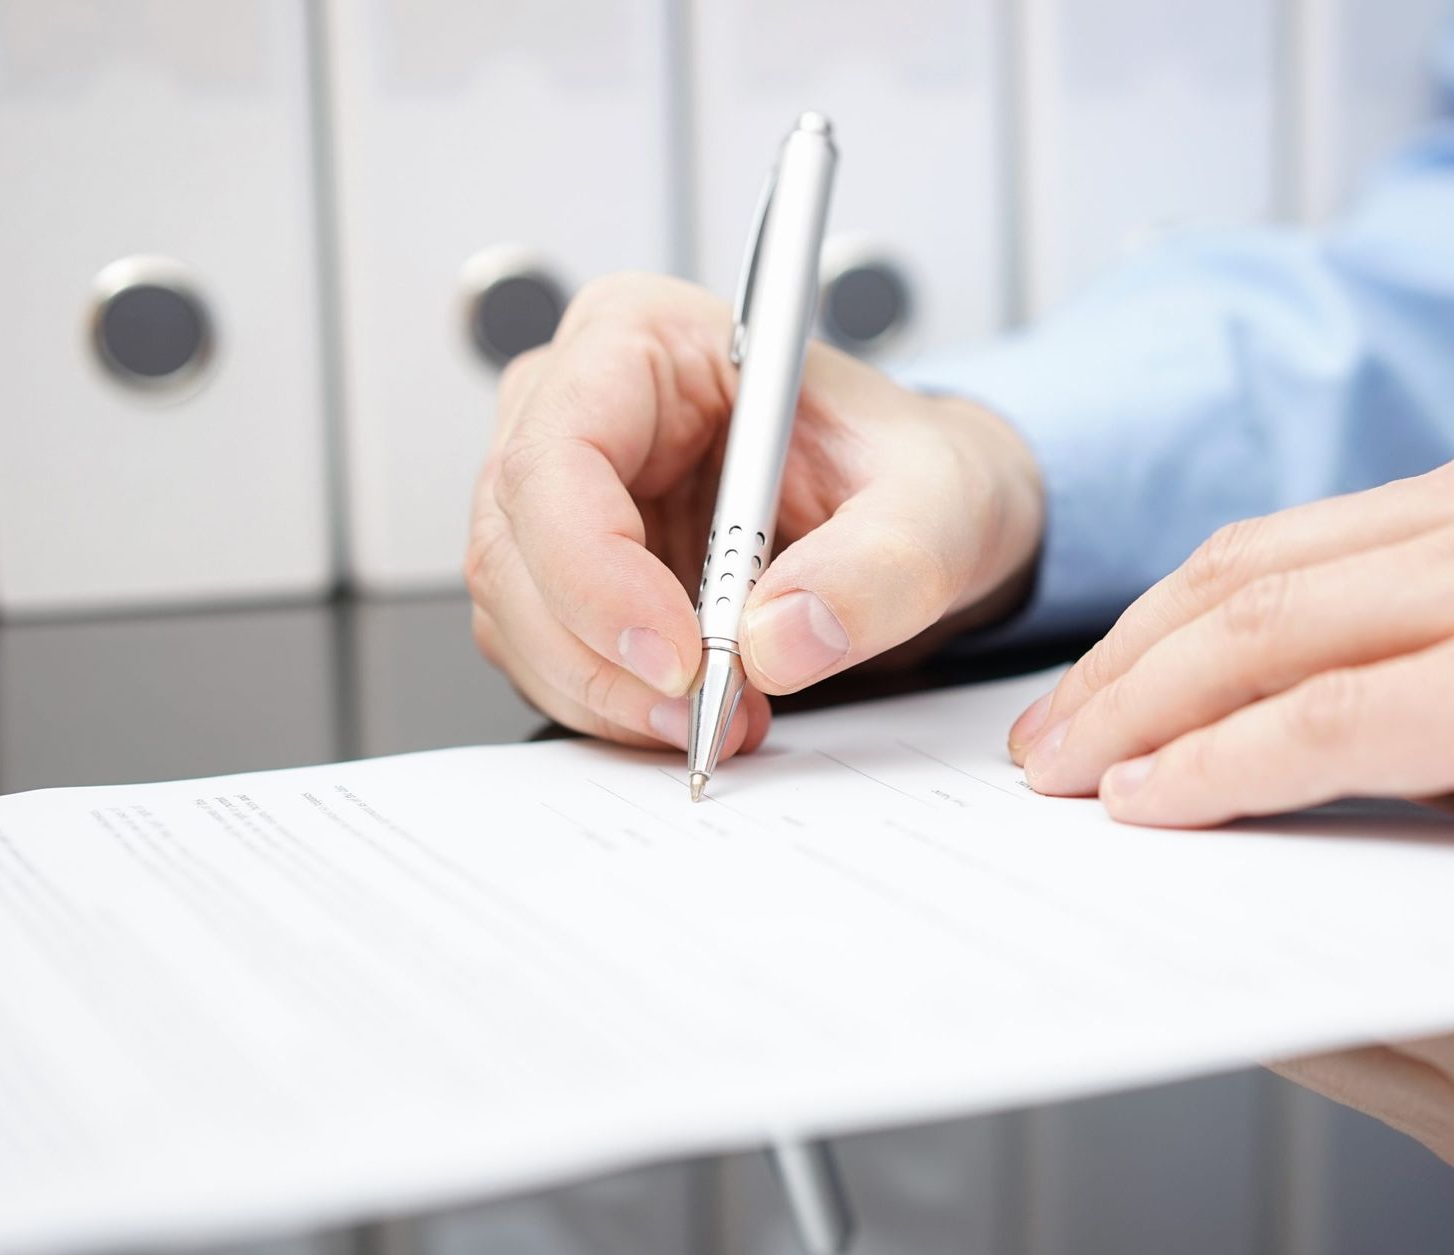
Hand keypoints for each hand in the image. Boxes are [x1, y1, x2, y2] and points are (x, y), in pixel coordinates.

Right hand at [467, 273, 1042, 752]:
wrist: (916, 519)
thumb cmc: (911, 475)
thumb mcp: (937, 508)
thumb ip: (876, 569)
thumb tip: (780, 641)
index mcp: (644, 339)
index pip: (558, 452)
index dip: (594, 567)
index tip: (678, 656)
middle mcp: (578, 408)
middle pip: (516, 547)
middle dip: (603, 654)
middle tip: (706, 713)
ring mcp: (561, 497)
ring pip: (518, 616)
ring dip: (608, 693)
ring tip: (723, 716)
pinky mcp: (570, 575)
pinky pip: (548, 657)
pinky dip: (613, 705)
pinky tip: (696, 711)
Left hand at [1011, 424, 1453, 880]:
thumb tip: (1357, 720)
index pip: (1286, 546)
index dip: (1172, 622)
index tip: (1109, 685)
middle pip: (1243, 579)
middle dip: (1125, 667)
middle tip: (1049, 741)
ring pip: (1262, 634)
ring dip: (1142, 711)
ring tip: (1070, 778)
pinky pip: (1333, 720)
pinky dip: (1227, 760)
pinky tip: (1158, 804)